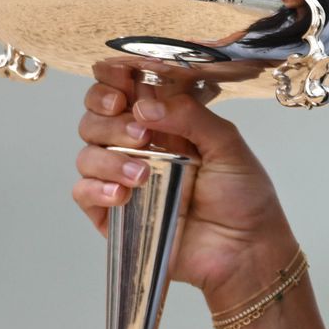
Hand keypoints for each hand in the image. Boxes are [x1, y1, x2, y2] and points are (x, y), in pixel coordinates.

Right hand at [72, 59, 304, 315]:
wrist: (245, 248)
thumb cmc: (243, 194)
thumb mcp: (227, 144)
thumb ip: (190, 116)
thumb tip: (146, 103)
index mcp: (165, 122)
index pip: (124, 90)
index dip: (112, 79)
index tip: (120, 80)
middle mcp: (139, 146)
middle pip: (95, 117)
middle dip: (108, 117)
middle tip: (138, 130)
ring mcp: (124, 180)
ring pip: (87, 152)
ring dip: (108, 157)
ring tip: (142, 173)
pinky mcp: (115, 214)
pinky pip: (83, 193)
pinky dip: (96, 188)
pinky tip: (123, 194)